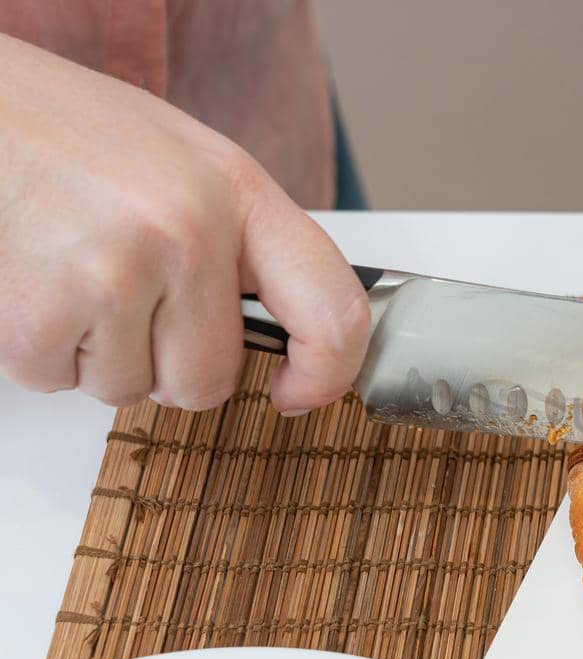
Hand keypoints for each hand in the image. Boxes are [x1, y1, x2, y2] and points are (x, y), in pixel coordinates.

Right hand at [0, 35, 368, 413]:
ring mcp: (116, 274)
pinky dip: (45, 351)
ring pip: (131, 389)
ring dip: (100, 354)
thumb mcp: (190, 166)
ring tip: (78, 276)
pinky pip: (60, 382)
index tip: (301, 391)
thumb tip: (292, 331)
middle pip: (211, 379)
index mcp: (238, 193)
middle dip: (170, 364)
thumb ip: (244, 244)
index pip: (331, 309)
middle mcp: (187, 233)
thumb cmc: (72, 132)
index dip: (327, 373)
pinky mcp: (43, 313)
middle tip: (133, 300)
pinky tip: (40, 285)